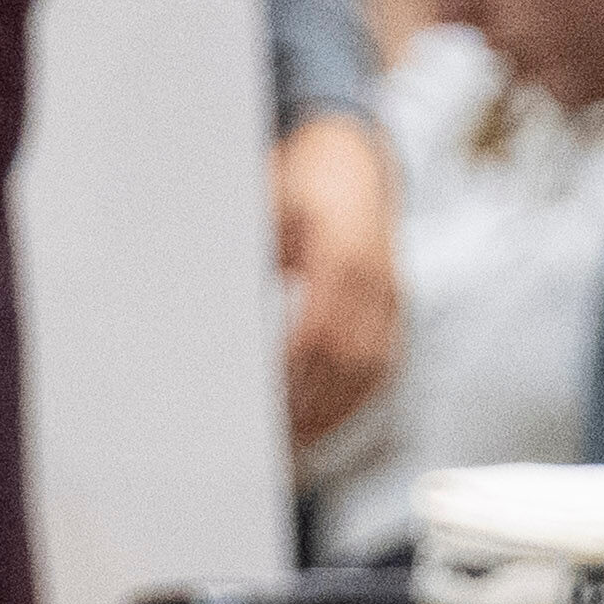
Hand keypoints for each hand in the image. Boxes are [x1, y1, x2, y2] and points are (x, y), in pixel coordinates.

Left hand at [275, 107, 402, 446]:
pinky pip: (383, 366)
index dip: (289, 373)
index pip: (317, 330)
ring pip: (369, 371)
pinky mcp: (399, 309)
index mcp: (341, 250)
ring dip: (332, 413)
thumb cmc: (298, 180)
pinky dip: (354, 400)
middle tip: (267, 442)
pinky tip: (323, 424)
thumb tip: (204, 300)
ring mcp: (394, 295)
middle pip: (345, 359)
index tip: (255, 403)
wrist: (352, 157)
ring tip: (292, 446)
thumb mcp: (265, 202)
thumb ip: (242, 250)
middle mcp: (376, 277)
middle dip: (308, 405)